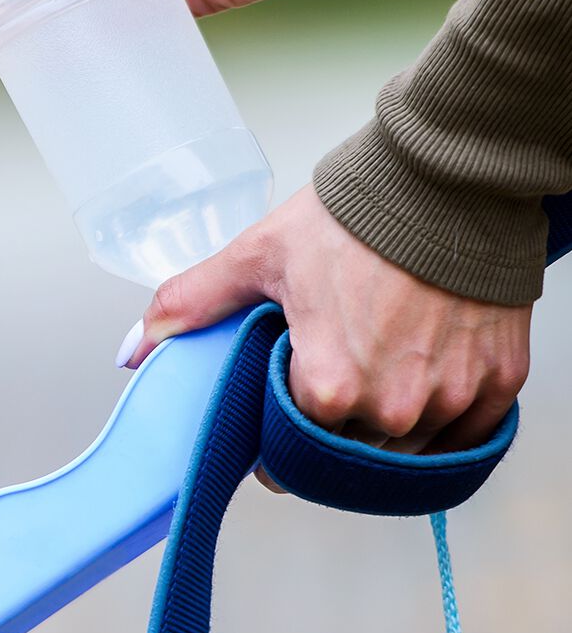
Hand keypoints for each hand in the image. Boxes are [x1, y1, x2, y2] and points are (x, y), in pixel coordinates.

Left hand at [122, 188, 531, 456]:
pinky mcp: (499, 383)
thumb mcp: (255, 257)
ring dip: (389, 425)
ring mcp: (452, 399)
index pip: (292, 451)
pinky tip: (424, 379)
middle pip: (350, 453)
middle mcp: (393, 408)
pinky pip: (467, 435)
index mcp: (327, 388)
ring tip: (377, 366)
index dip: (282, 433)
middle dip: (334, 426)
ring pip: (408, 449)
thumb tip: (133, 350)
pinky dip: (446, 419)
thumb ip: (190, 306)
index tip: (283, 409)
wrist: (446, 179)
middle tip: (332, 376)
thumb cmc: (351, 218)